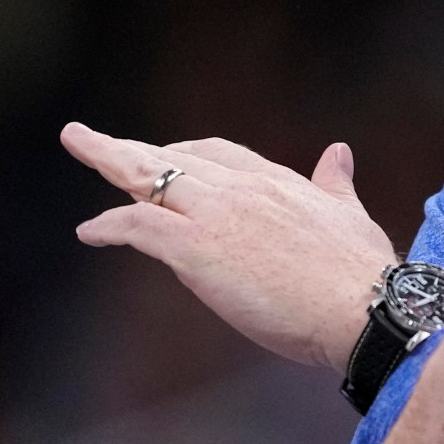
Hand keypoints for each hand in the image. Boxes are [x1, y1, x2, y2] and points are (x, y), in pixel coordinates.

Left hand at [61, 127, 397, 372]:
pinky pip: (138, 226)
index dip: (185, 155)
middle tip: (91, 136)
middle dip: (131, 146)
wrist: (364, 307)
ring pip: (149, 177)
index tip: (165, 157)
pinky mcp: (197, 249)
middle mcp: (241, 189)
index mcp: (275, 182)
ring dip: (109, 160)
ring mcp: (216, 215)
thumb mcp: (351, 216)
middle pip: (174, 157)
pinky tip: (88, 232)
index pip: (218, 155)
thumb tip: (338, 154)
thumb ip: (336, 186)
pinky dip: (110, 224)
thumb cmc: (362, 274)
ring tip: (79, 144)